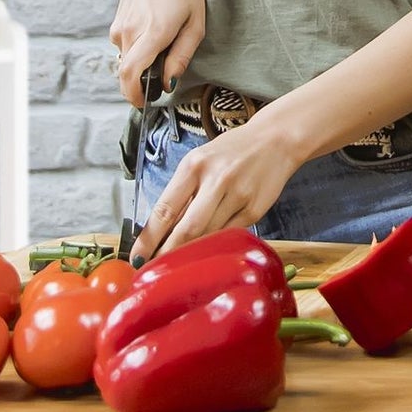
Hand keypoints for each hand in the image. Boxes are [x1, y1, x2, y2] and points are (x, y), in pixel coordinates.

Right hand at [110, 0, 204, 106]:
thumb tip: (168, 82)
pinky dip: (137, 51)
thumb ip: (182, 55)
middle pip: (127, 74)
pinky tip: (153, 32)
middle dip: (141, 84)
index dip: (134, 95)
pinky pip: (125, 48)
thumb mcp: (196, 20)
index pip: (131, 74)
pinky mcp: (116, 24)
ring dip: (142, 64)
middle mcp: (131, 33)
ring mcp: (120, 28)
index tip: (144, 103)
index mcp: (153, 33)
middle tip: (160, 79)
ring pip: (127, 61)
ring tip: (164, 44)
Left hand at [130, 106, 300, 262]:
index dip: (148, 238)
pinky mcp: (254, 211)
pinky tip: (206, 253)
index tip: (136, 256)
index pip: (165, 209)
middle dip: (167, 253)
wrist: (274, 141)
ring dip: (190, 254)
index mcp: (194, 165)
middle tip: (154, 271)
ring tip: (176, 265)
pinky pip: (228, 236)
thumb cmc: (230, 152)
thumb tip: (161, 229)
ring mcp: (237, 196)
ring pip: (208, 236)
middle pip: (186, 228)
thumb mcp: (200, 160)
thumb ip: (183, 191)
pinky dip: (214, 246)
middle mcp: (215, 180)